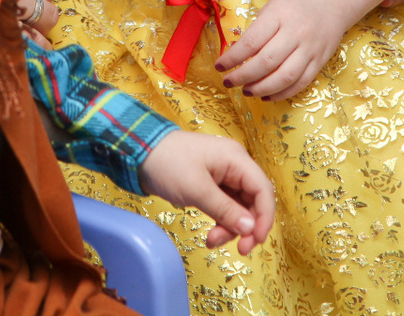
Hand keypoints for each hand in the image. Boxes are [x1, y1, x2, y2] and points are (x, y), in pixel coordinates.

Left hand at [137, 130, 274, 253]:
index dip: (265, 217)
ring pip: (240, 208)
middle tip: (240, 250)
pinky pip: (226, 207)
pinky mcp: (212, 185)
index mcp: (236, 159)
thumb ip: (225, 210)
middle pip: (253, 201)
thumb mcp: (197, 189)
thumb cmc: (168, 164)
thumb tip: (250, 229)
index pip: (263, 189)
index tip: (256, 240)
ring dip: (231, 228)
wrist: (138, 153)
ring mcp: (224, 176)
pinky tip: (211, 235)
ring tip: (212, 241)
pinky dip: (221, 222)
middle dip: (247, 226)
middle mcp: (235, 166)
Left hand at [215, 0, 346, 101]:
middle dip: (243, 76)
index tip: (219, 66)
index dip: (233, 58)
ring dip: (261, 88)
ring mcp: (310, 49)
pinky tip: (267, 95)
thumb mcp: (273, 6)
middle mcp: (296, 33)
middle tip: (229, 82)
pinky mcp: (320, 61)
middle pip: (266, 62)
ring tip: (246, 91)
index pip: (252, 42)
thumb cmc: (296, 2)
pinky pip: (301, 83)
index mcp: (280, 16)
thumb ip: (258, 29)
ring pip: (284, 77)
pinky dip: (282, 93)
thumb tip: (237, 55)